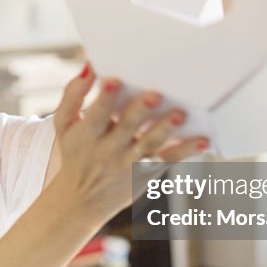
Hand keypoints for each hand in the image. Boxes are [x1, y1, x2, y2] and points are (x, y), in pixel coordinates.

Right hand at [49, 64, 209, 225]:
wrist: (80, 200)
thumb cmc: (74, 153)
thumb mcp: (64, 125)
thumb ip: (73, 95)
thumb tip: (89, 67)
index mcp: (87, 134)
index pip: (96, 114)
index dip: (104, 98)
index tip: (114, 80)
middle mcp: (108, 150)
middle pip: (125, 128)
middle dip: (139, 111)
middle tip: (155, 95)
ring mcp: (129, 163)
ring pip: (149, 145)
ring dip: (165, 130)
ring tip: (180, 115)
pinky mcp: (146, 172)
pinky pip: (168, 160)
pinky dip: (185, 151)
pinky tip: (203, 141)